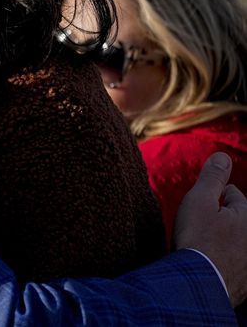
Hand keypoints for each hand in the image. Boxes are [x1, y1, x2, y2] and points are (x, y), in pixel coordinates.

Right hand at [174, 152, 246, 306]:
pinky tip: (207, 264)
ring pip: (233, 241)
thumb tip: (222, 156)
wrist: (199, 284)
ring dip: (221, 241)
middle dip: (219, 220)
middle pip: (234, 219)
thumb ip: (212, 177)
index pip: (231, 195)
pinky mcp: (245, 282)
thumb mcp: (199, 200)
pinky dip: (220, 261)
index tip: (198, 209)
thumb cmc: (198, 240)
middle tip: (198, 229)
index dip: (210, 198)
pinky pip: (231, 263)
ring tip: (202, 248)